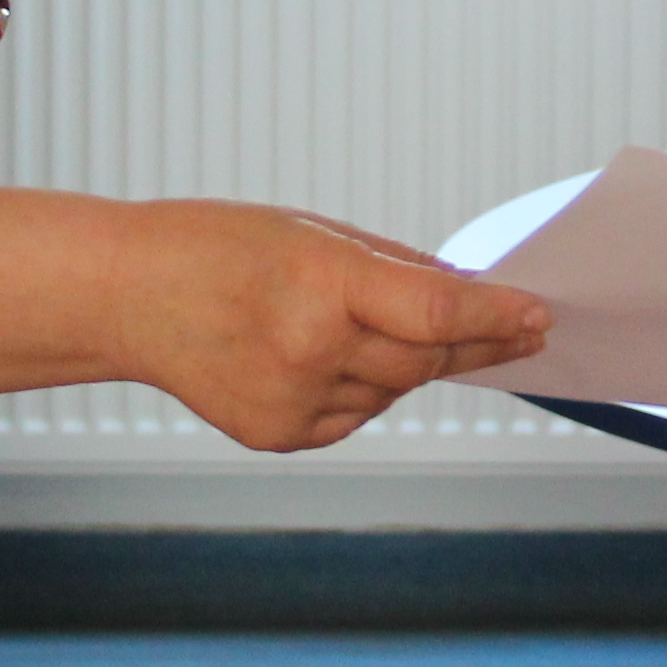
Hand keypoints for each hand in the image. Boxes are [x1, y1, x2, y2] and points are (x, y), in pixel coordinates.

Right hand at [115, 204, 550, 451]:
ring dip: (410, 362)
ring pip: (393, 391)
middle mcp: (311, 350)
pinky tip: (331, 354)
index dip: (496, 318)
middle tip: (521, 329)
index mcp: (322, 283)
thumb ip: (395, 269)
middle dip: (476, 344)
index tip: (540, 315)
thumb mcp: (314, 231)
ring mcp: (293, 402)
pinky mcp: (278, 435)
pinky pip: (354, 415)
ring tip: (377, 323)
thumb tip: (468, 299)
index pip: (437, 314)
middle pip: (426, 360)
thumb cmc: (221, 246)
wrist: (127, 295)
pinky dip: (364, 388)